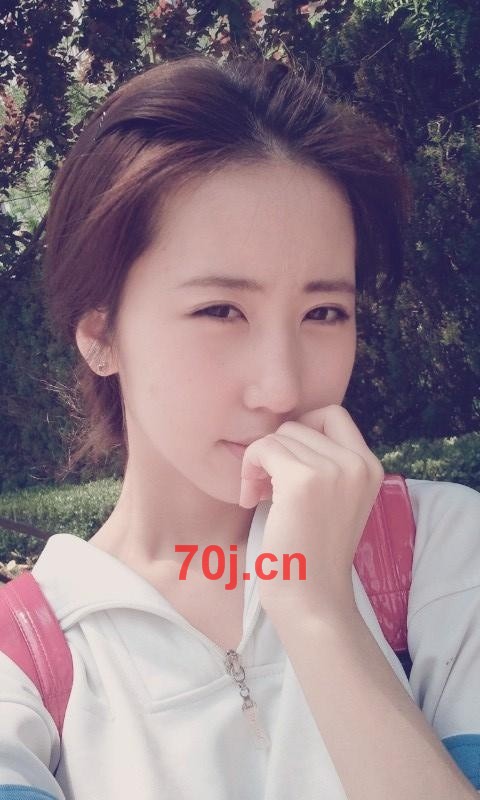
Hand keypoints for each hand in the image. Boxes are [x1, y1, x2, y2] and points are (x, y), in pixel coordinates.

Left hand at [238, 405, 383, 618]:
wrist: (312, 599)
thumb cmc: (313, 555)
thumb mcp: (336, 500)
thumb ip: (327, 465)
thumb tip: (288, 431)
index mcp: (370, 467)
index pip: (332, 415)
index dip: (303, 430)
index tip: (286, 462)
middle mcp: (357, 463)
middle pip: (300, 424)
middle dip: (276, 449)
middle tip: (266, 485)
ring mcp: (333, 470)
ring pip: (279, 436)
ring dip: (259, 462)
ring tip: (259, 495)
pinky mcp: (303, 481)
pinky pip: (262, 448)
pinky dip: (248, 469)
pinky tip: (251, 499)